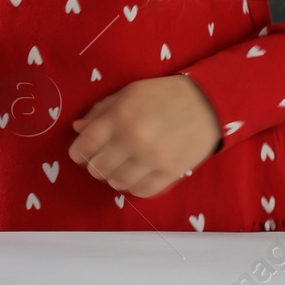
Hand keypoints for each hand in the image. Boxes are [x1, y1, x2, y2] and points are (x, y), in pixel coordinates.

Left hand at [69, 74, 219, 197]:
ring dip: (113, 177)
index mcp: (120, 116)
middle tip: (101, 159)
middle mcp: (134, 140)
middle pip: (98, 167)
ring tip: (119, 167)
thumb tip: (77, 128)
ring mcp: (153, 159)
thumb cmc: (163, 94)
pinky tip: (135, 176)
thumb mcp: (128, 93)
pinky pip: (142, 191)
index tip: (80, 152)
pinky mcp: (171, 173)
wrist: (207, 103)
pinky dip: (134, 187)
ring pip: (117, 182)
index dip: (77, 151)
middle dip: (94, 164)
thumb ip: (101, 110)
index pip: (85, 145)